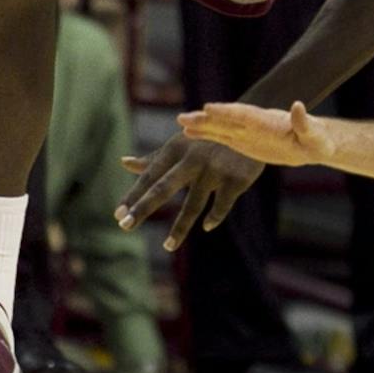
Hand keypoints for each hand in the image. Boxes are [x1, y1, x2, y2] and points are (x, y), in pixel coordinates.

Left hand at [116, 132, 266, 251]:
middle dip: (143, 207)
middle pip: (163, 187)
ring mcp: (215, 169)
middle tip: (125, 226)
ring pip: (193, 204)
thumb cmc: (211, 139)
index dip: (134, 195)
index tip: (118, 214)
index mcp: (177, 148)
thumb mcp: (183, 144)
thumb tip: (124, 163)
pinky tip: (206, 226)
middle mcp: (193, 158)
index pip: (150, 175)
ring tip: (168, 246)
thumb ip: (155, 158)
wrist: (255, 126)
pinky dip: (214, 217)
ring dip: (180, 228)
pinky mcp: (236, 179)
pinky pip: (222, 205)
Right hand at [178, 100, 331, 166]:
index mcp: (269, 121)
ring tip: (180, 122)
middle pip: (227, 120)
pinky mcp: (243, 142)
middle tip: (182, 117)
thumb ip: (305, 122)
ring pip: (220, 128)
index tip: (209, 107)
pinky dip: (205, 135)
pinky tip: (188, 133)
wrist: (313, 144)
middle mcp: (253, 124)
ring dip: (201, 125)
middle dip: (206, 118)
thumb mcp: (314, 134)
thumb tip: (298, 105)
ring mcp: (246, 132)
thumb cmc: (317, 140)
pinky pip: (221, 138)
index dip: (227, 111)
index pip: (245, 114)